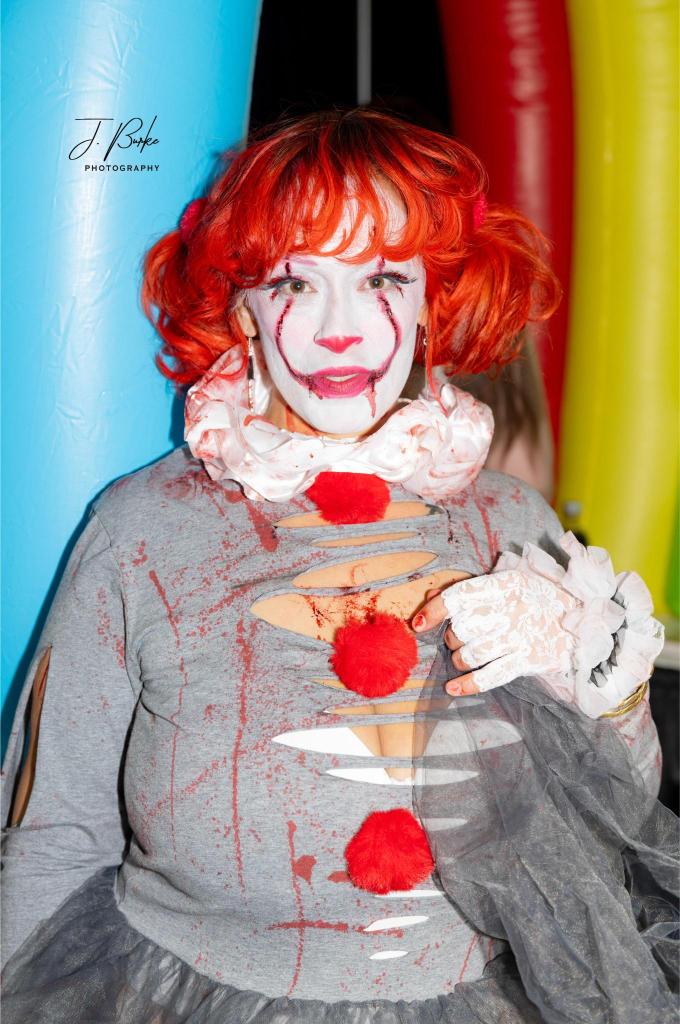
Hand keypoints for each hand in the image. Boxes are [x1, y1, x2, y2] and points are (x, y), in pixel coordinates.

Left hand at [412, 570, 581, 696]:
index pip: (460, 596)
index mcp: (505, 585)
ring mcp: (520, 637)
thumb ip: (471, 590)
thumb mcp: (509, 584)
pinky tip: (453, 688)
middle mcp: (511, 609)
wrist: (583, 623)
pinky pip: (490, 676)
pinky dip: (468, 684)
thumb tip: (430, 599)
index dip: (434, 611)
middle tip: (459, 638)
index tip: (418, 623)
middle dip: (452, 638)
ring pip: (471, 654)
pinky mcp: (528, 661)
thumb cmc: (537, 601)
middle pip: (462, 629)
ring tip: (464, 656)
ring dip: (459, 659)